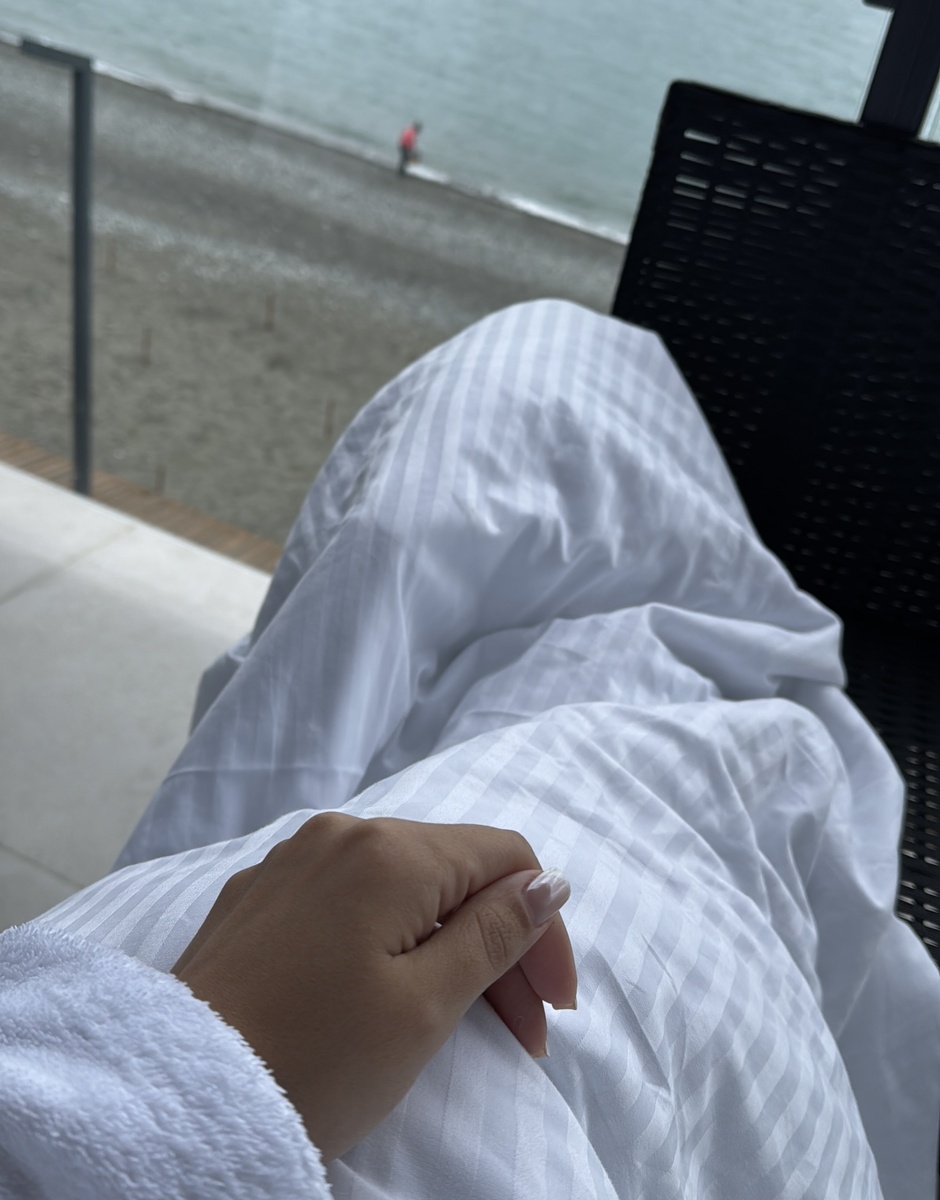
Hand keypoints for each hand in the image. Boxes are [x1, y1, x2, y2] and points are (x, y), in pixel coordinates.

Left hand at [172, 813, 576, 1160]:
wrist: (175, 1096)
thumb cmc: (313, 1060)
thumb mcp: (425, 1005)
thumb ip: (494, 932)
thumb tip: (548, 880)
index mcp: (389, 851)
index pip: (505, 859)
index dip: (544, 927)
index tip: (554, 1009)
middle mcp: (340, 835)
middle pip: (454, 873)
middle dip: (500, 946)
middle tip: (524, 1036)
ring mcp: (292, 862)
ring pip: (402, 888)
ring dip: (449, 947)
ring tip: (469, 1024)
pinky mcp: (258, 897)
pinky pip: (348, 902)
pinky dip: (389, 943)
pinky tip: (390, 997)